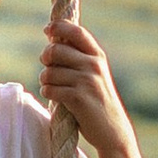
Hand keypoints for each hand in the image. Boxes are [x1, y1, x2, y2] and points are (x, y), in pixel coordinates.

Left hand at [41, 18, 136, 157]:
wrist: (112, 131)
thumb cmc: (97, 100)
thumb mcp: (94, 74)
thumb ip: (78, 57)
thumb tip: (53, 39)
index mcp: (98, 56)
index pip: (76, 32)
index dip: (59, 27)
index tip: (48, 30)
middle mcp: (94, 65)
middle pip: (55, 50)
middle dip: (45, 59)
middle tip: (48, 68)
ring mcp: (87, 81)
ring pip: (48, 72)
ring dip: (45, 81)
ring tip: (54, 88)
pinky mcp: (78, 98)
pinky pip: (49, 89)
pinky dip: (48, 93)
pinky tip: (56, 98)